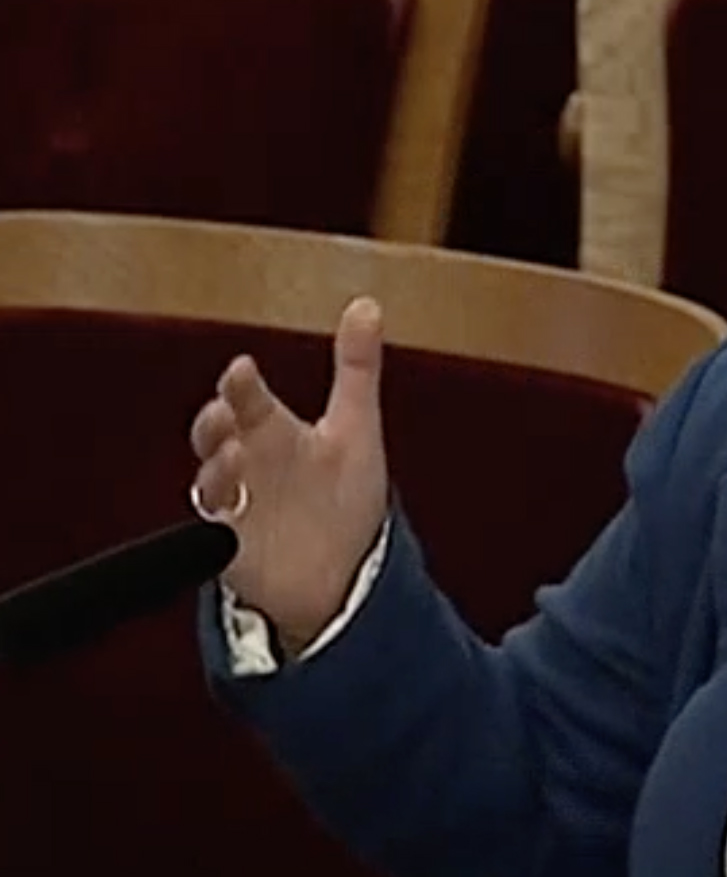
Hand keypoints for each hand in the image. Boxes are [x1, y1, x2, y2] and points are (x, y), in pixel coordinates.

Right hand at [189, 297, 391, 654]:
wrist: (344, 571)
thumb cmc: (343, 495)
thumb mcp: (355, 429)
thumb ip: (357, 368)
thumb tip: (366, 305)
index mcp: (273, 432)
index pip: (248, 399)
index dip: (241, 384)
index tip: (243, 368)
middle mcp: (247, 465)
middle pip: (216, 436)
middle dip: (214, 423)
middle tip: (225, 413)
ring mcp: (236, 508)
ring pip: (209, 483)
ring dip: (214, 470)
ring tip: (233, 456)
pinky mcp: (231, 551)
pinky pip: (211, 537)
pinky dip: (216, 526)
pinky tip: (229, 517)